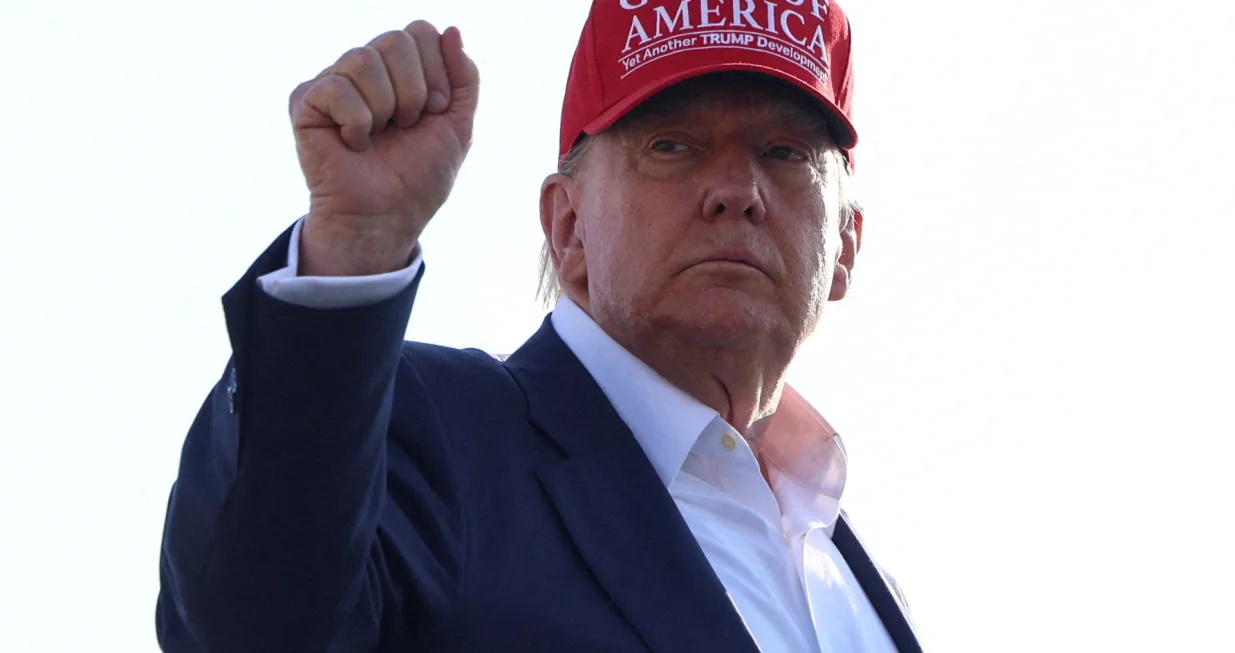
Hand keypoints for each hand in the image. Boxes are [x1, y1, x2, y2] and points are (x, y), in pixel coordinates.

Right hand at [289, 21, 479, 275]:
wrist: (388, 217)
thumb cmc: (419, 176)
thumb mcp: (458, 125)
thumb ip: (464, 77)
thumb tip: (452, 29)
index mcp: (400, 68)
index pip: (421, 32)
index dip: (437, 73)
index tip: (434, 112)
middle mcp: (365, 68)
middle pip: (395, 40)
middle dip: (414, 91)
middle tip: (407, 126)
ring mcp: (333, 82)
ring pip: (364, 59)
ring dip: (385, 108)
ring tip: (379, 136)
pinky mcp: (305, 102)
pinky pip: (336, 87)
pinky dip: (356, 122)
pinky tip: (353, 143)